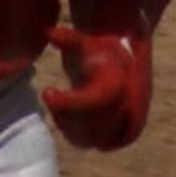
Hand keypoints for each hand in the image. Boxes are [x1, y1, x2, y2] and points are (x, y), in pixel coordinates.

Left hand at [40, 26, 153, 150]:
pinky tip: (65, 117)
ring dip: (70, 126)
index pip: (95, 101)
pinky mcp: (120, 133)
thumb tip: (49, 32)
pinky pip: (96, 144)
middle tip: (50, 96)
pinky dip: (78, 135)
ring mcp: (126, 123)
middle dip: (66, 114)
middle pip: (92, 125)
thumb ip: (70, 38)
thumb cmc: (104, 49)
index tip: (46, 91)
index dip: (67, 102)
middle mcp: (128, 107)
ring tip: (58, 105)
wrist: (129, 59)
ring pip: (93, 139)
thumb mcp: (88, 41)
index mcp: (119, 84)